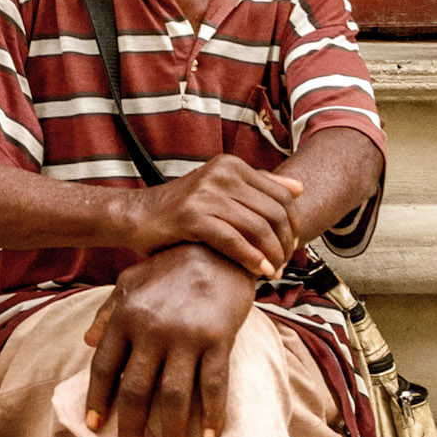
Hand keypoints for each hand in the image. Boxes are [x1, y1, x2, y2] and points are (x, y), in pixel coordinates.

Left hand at [83, 245, 257, 436]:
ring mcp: (186, 335)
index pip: (105, 367)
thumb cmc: (171, 267)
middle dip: (132, 428)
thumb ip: (106, 312)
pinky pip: (214, 385)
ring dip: (172, 431)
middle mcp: (152, 329)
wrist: (219, 247)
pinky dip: (212, 415)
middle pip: (136, 390)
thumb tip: (85, 342)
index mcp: (126, 316)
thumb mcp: (130, 282)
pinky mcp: (218, 338)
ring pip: (174, 395)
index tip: (95, 428)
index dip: (98, 400)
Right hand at [118, 157, 303, 277]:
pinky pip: (233, 240)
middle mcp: (221, 174)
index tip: (292, 245)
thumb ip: (257, 187)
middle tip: (285, 263)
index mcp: (232, 165)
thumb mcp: (220, 189)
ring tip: (274, 271)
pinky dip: (251, 258)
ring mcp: (206, 194)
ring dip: (271, 254)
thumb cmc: (180, 209)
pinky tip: (259, 271)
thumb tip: (298, 188)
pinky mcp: (192, 217)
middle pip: (273, 212)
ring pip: (257, 227)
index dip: (293, 223)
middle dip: (285, 242)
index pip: (281, 195)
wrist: (137, 216)